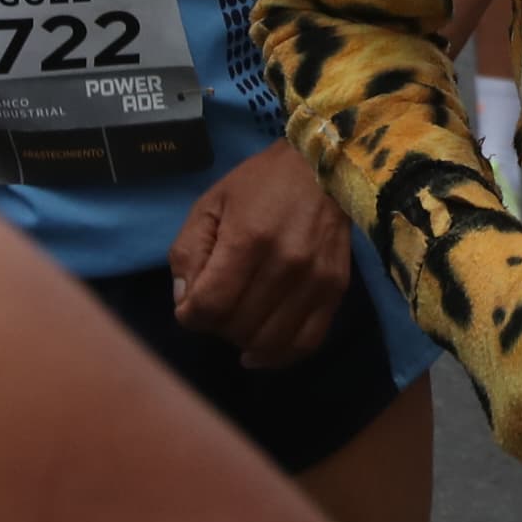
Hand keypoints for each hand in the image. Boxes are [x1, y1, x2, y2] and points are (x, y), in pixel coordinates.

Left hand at [168, 142, 356, 368]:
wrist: (320, 166)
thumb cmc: (258, 184)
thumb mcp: (209, 205)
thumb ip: (188, 252)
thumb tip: (185, 301)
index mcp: (248, 239)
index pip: (209, 306)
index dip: (190, 316)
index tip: (189, 306)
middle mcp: (286, 264)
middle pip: (238, 328)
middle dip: (216, 327)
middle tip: (216, 307)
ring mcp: (315, 280)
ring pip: (269, 342)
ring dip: (244, 342)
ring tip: (238, 322)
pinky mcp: (336, 289)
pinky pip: (306, 342)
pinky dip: (280, 356)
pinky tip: (261, 350)